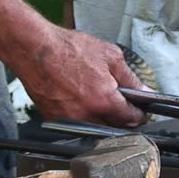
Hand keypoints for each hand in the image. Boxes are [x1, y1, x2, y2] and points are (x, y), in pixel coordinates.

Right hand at [14, 26, 147, 126]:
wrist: (34, 49)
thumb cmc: (67, 49)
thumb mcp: (110, 56)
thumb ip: (130, 77)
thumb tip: (145, 91)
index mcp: (104, 100)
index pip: (132, 119)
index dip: (140, 114)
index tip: (141, 110)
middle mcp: (87, 115)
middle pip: (115, 128)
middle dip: (122, 118)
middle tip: (122, 103)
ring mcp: (70, 120)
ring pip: (96, 129)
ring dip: (103, 119)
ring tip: (100, 100)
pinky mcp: (55, 120)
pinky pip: (77, 125)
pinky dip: (84, 117)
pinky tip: (81, 100)